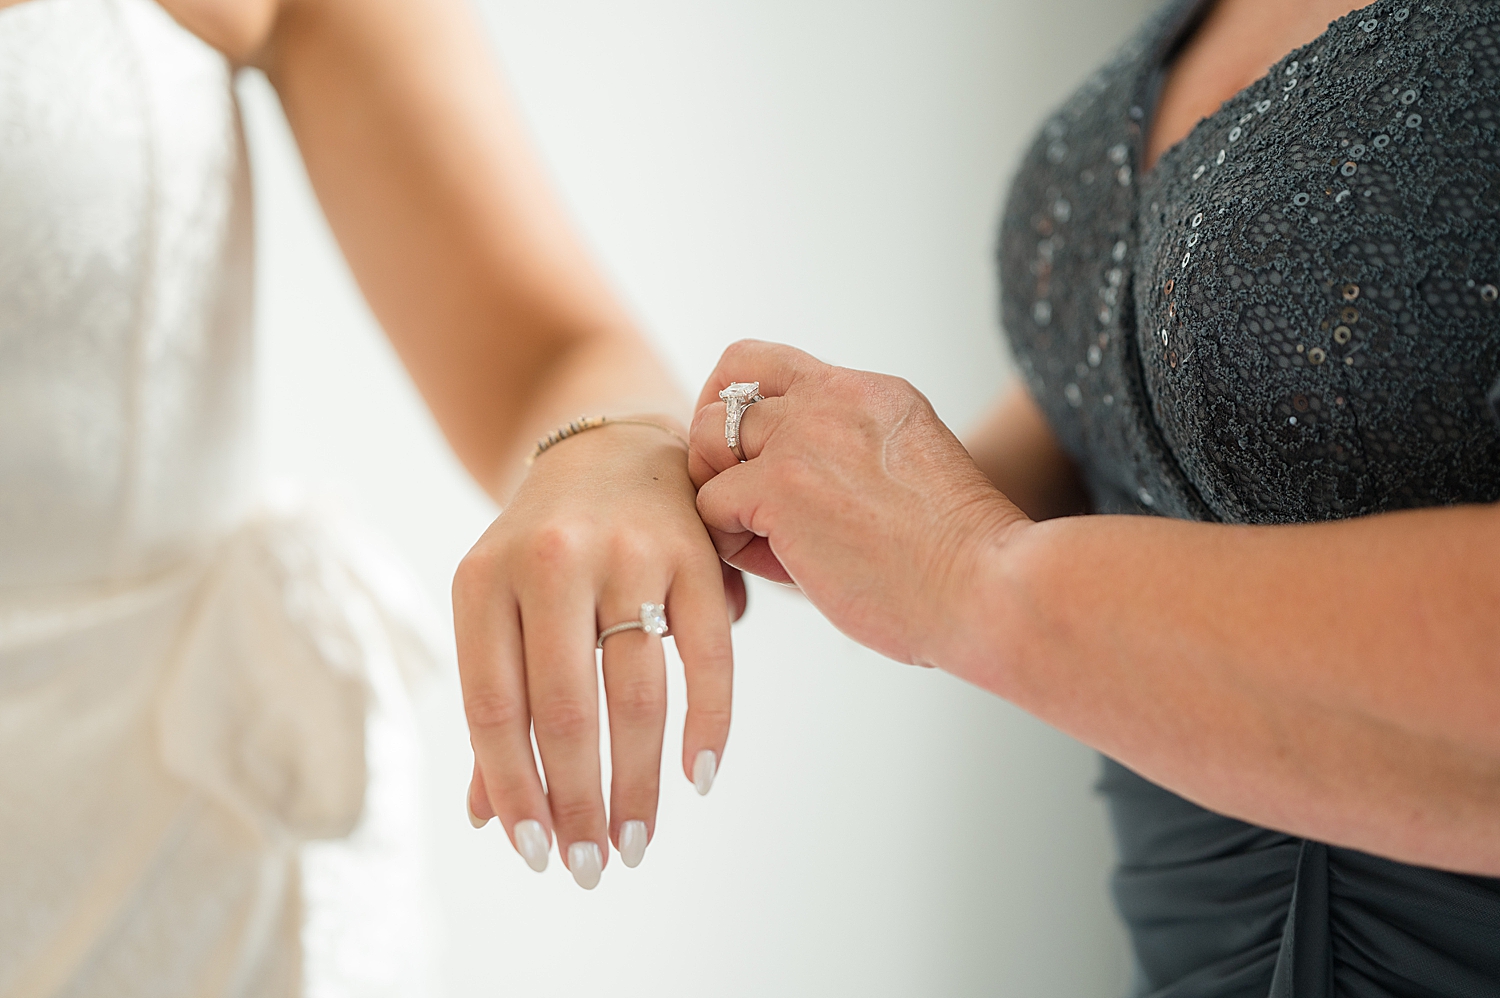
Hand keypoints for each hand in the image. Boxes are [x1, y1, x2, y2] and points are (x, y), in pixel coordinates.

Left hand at [453, 421, 741, 887]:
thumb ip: (497, 705)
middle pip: (566, 710)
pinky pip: (708, 658)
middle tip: (591, 866)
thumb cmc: (541, 553)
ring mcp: (628, 553)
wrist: (609, 450)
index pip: (494, 708)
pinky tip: (697, 779)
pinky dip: (709, 727)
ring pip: (637, 695)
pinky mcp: (694, 555)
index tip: (535, 853)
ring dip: (639, 785)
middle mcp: (550, 560)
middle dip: (579, 803)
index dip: (516, 790)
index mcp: (482, 578)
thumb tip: (489, 817)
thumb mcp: (498, 609)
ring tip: (637, 842)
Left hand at [689, 341, 1028, 667]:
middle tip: (745, 507)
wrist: (993, 589)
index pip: (769, 365)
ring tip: (767, 543)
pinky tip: (784, 567)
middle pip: (724, 392)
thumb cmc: (960, 563)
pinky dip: (730, 543)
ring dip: (721, 496)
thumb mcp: (907, 475)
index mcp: (871, 394)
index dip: (737, 408)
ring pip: (706, 440)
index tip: (748, 460)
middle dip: (719, 454)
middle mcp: (835, 399)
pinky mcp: (781, 485)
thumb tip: (779, 492)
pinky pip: (711, 503)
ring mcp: (806, 436)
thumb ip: (850, 459)